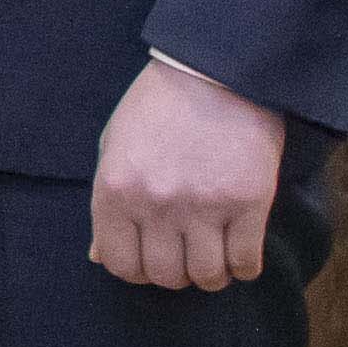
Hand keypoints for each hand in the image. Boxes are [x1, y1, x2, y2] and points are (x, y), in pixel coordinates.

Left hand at [91, 54, 290, 289]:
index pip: (119, 264)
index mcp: (116, 190)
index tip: (150, 260)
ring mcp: (204, 205)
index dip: (135, 270)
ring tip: (213, 257)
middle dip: (174, 275)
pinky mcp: (248, 202)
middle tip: (185, 257)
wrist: (215, 71)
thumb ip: (107, 204)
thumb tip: (99, 257)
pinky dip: (244, 267)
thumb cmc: (159, 106)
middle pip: (164, 275)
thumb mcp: (116, 147)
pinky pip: (246, 262)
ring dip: (210, 275)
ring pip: (206, 276)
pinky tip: (240, 253)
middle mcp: (156, 204)